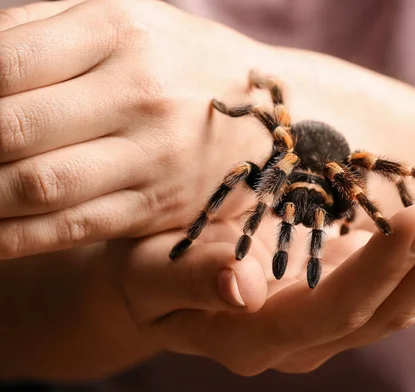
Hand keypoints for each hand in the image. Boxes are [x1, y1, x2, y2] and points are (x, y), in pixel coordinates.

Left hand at [0, 0, 268, 258]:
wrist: (276, 116)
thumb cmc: (183, 59)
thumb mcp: (123, 18)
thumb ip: (39, 31)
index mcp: (120, 30)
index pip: (4, 63)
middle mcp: (139, 93)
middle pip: (12, 129)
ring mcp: (154, 156)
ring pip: (36, 186)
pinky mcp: (159, 206)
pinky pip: (73, 227)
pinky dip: (11, 238)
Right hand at [113, 183, 414, 375]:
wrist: (157, 283)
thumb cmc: (144, 274)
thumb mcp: (150, 275)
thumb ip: (190, 282)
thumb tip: (242, 288)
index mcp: (259, 337)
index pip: (335, 309)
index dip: (381, 267)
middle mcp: (305, 340)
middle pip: (388, 309)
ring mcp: (329, 322)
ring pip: (405, 300)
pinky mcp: (340, 295)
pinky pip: (399, 282)